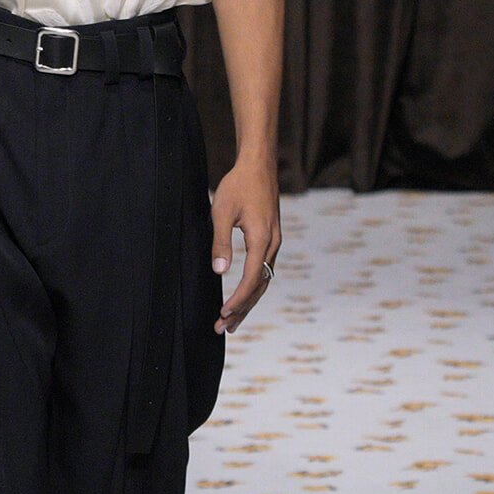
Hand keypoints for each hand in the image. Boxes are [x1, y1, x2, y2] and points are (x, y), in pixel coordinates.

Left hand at [211, 157, 279, 334]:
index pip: (251, 280)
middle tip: (222, 329)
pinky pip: (264, 270)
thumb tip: (219, 271)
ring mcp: (274, 242)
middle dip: (241, 310)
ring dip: (248, 302)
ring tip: (231, 322)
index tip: (223, 315)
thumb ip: (220, 241)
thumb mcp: (221, 211)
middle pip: (260, 286)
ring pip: (264, 281)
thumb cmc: (237, 185)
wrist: (258, 165)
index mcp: (262, 240)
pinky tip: (243, 297)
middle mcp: (273, 245)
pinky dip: (253, 288)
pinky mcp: (271, 239)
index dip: (237, 300)